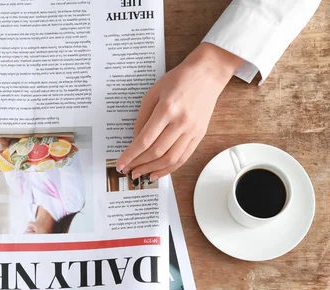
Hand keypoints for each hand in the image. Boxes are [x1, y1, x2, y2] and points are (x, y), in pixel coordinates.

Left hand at [117, 43, 244, 180]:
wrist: (207, 74)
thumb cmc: (178, 80)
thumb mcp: (153, 93)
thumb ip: (142, 117)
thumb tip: (135, 140)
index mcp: (167, 109)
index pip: (145, 140)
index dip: (131, 155)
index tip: (121, 164)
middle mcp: (181, 122)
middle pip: (156, 152)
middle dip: (139, 164)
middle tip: (128, 170)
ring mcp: (192, 130)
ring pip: (170, 159)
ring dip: (153, 170)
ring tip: (141, 174)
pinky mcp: (199, 135)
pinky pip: (183, 157)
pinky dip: (169, 168)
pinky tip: (158, 172)